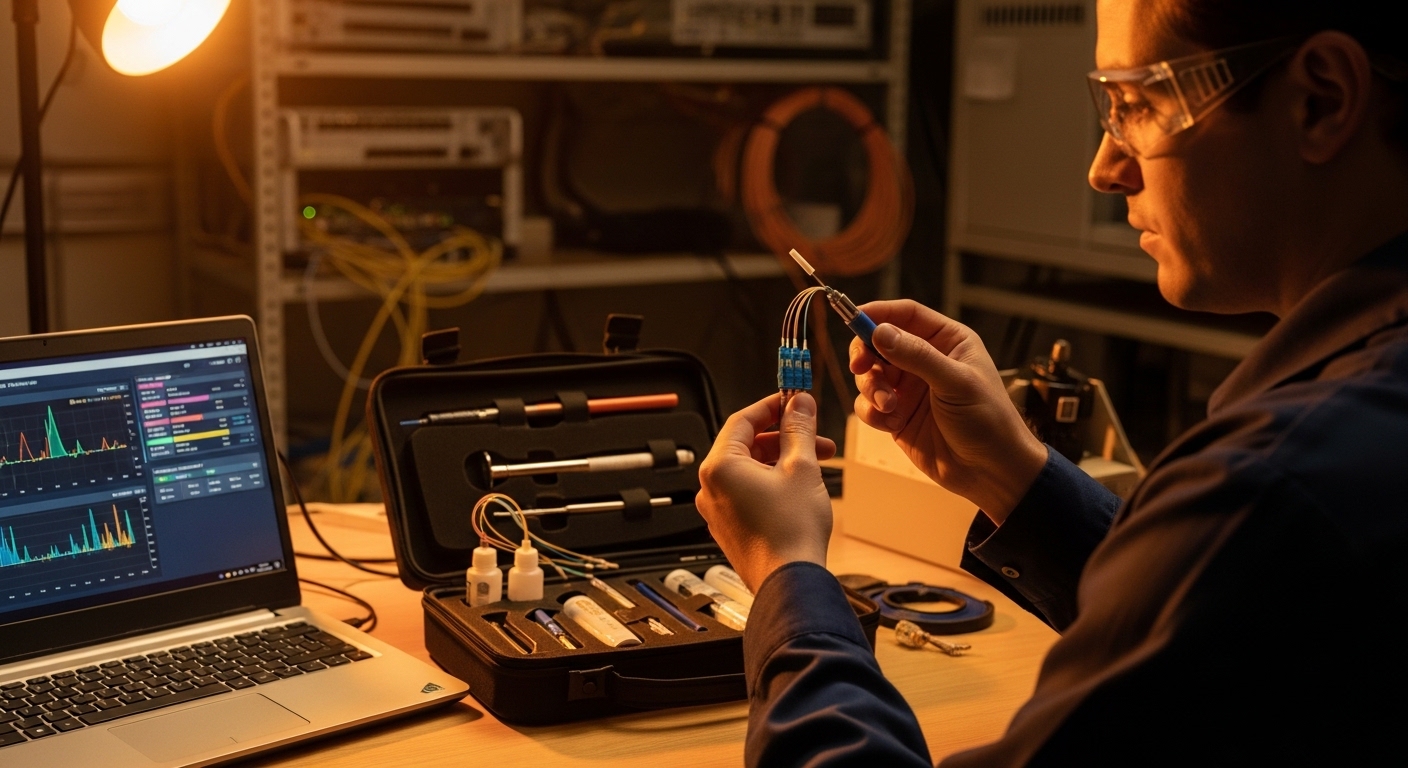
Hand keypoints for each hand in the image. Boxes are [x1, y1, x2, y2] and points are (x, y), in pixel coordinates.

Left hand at [695, 393, 835, 591]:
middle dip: (783, 436)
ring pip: (750, 469)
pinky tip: (800, 485)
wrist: (790, 583)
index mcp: (720, 467)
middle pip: (746, 445)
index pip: (742, 420)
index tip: (794, 401)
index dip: (772, 406)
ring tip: (817, 462)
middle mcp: (711, 487)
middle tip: (814, 433)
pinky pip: (748, 492)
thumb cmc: (791, 532)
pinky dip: (772, 482)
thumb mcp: (802, 467)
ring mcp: (718, 510)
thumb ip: (799, 429)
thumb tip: (800, 404)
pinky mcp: (730, 527)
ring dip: (782, 459)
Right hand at [850, 300, 1046, 522]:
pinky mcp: (898, 415)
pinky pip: (869, 405)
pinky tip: (892, 424)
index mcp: (948, 341)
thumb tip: (879, 332)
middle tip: (861, 367)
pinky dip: (872, 413)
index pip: (906, 314)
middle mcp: (925, 360)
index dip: (878, 313)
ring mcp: (909, 389)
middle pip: (879, 342)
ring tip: (889, 408)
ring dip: (871, 389)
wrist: (992, 473)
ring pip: (870, 374)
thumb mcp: (956, 383)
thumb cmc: (988, 420)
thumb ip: (917, 356)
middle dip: (866, 355)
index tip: (853, 319)